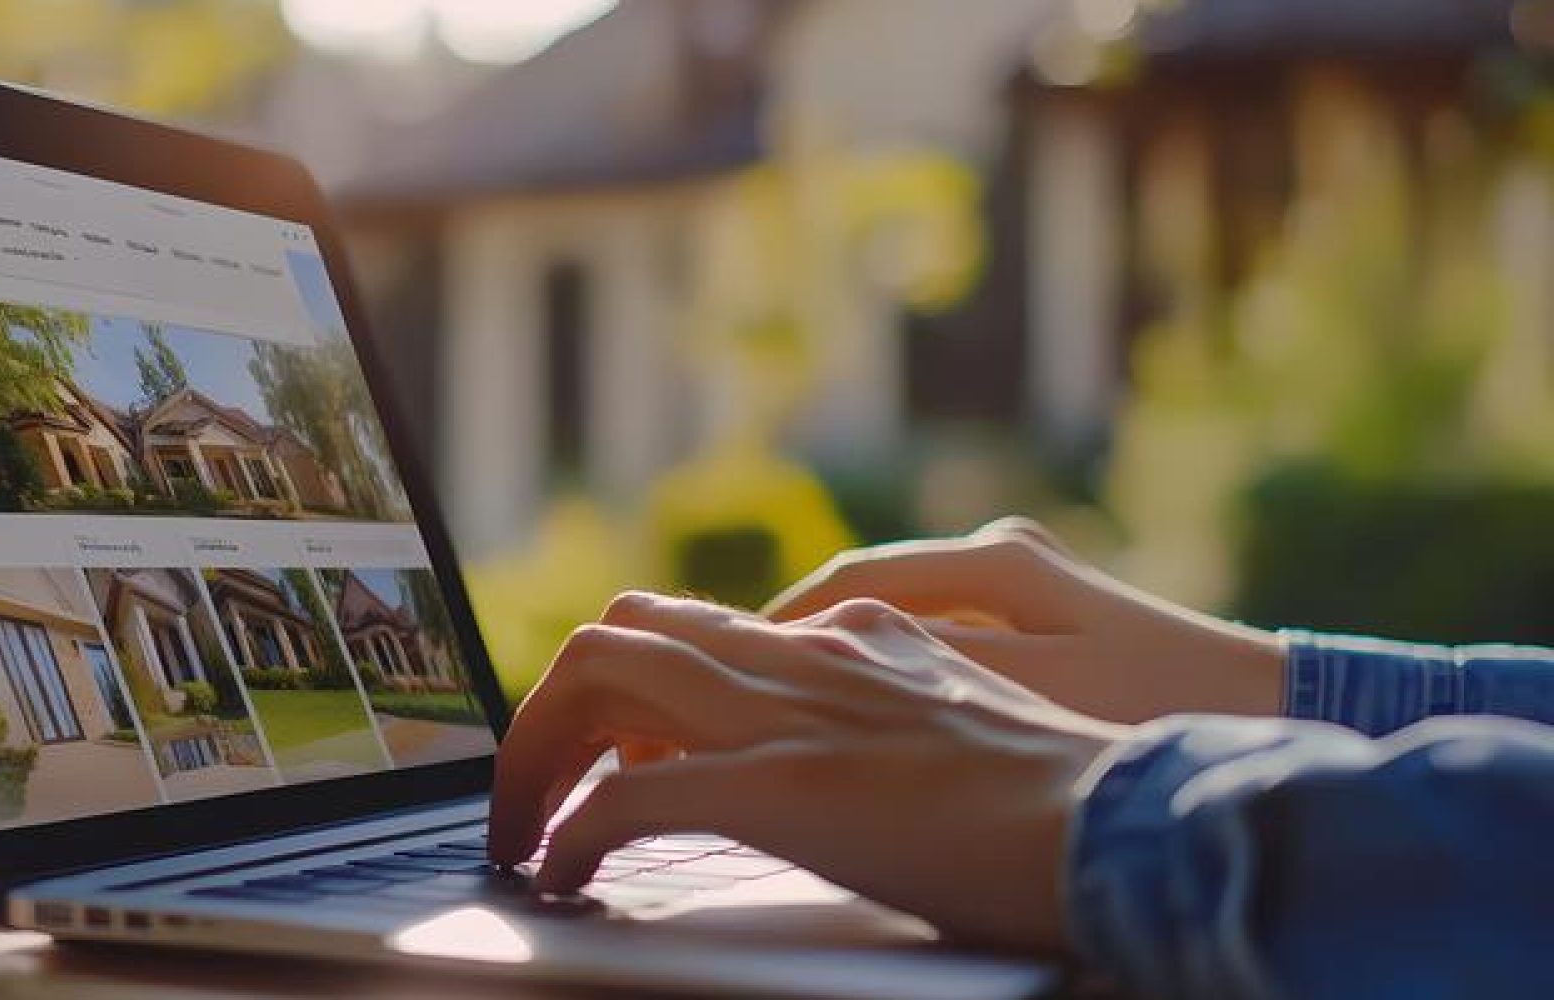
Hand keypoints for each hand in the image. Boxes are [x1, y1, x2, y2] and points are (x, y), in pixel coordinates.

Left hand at [487, 592, 1129, 950]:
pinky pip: (629, 795)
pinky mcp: (783, 786)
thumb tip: (833, 748)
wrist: (1129, 821)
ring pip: (600, 674)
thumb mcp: (963, 719)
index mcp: (849, 638)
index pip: (692, 624)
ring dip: (536, 753)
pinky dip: (572, 830)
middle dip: (555, 705)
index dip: (622, 681)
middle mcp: (804, 654)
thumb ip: (888, 710)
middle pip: (622, 628)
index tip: (598, 746)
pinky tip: (560, 873)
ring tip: (521, 828)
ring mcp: (789, 714)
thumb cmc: (1065, 796)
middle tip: (536, 784)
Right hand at [762, 517, 1285, 723]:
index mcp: (994, 561)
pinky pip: (947, 631)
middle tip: (755, 688)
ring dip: (857, 651)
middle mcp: (1003, 553)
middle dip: (811, 636)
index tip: (731, 664)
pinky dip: (906, 661)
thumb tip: (833, 653)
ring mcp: (1027, 580)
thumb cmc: (1155, 704)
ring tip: (808, 704)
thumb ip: (930, 668)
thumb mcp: (1030, 691)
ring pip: (908, 613)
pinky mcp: (1048, 611)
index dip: (784, 621)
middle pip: (875, 590)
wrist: (1273, 704)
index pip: (854, 578)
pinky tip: (890, 705)